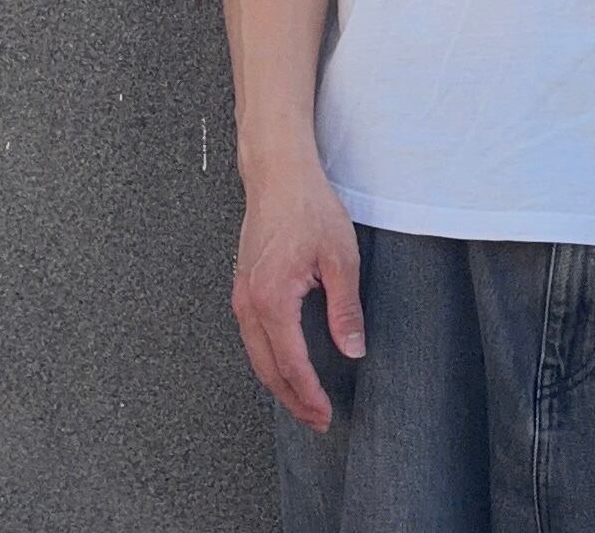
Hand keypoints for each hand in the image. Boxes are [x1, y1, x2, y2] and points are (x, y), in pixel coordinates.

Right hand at [231, 160, 364, 431]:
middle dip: (292, 399)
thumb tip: (353, 349)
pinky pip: (253, 337)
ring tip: (305, 400)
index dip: (309, 394)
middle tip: (317, 420)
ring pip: (256, 355)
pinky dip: (270, 359)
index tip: (326, 414)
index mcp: (272, 300)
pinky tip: (287, 364)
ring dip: (280, 382)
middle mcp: (248, 304)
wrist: (279, 175)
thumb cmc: (309, 208)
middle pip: (268, 369)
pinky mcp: (243, 287)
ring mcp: (241, 296)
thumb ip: (345, 308)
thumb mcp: (341, 257)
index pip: (291, 364)